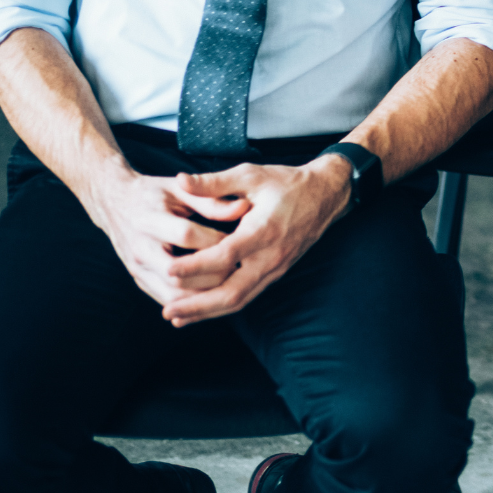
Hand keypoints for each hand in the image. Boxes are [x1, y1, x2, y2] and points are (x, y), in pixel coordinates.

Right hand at [82, 169, 243, 307]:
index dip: (216, 240)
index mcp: (149, 219)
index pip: (186, 235)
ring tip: (231, 281)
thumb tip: (244, 207)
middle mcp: (140, 248)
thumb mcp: (181, 189)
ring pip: (173, 293)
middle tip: (240, 267)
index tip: (241, 240)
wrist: (114, 203)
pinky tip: (214, 292)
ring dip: (205, 293)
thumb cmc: (154, 193)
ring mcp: (137, 268)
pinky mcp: (139, 279)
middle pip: (179, 273)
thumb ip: (211, 200)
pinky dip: (192, 301)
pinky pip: (167, 299)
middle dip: (213, 273)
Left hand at [154, 158, 353, 325]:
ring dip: (207, 312)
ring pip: (240, 299)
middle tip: (167, 311)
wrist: (326, 194)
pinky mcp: (275, 273)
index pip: (226, 256)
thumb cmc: (286, 182)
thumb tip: (179, 180)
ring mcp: (275, 268)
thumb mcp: (251, 175)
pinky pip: (247, 296)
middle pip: (232, 291)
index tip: (168, 270)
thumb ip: (214, 182)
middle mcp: (271, 255)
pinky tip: (201, 310)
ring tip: (176, 317)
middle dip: (198, 304)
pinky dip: (222, 306)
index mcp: (264, 229)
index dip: (196, 266)